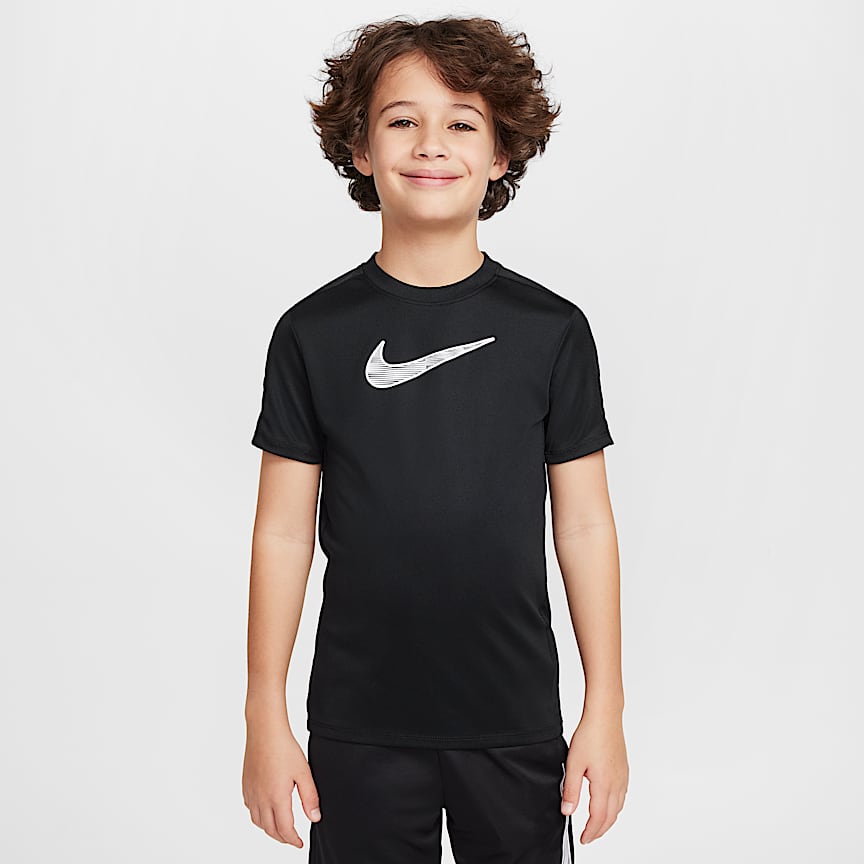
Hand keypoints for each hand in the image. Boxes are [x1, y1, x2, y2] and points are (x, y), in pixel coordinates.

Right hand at [242, 719, 320, 847]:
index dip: (293, 840)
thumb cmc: (284, 748)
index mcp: (276, 797)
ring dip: (269, 829)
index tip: (300, 843)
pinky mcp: (246, 785)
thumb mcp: (304, 772)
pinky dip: (258, 816)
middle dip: (282, 838)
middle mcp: (261, 798)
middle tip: (292, 839)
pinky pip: (250, 809)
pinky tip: (266, 810)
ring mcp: (251, 792)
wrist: (265, 730)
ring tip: (281, 828)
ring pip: (257, 821)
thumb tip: (315, 818)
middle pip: (270, 829)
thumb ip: (310, 797)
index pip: (284, 829)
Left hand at [560, 716, 627, 843]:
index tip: (584, 839)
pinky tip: (608, 803)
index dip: (591, 832)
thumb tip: (567, 811)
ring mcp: (623, 777)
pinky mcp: (624, 769)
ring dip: (608, 820)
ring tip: (597, 824)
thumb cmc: (590, 735)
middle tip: (589, 836)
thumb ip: (570, 790)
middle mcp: (617, 784)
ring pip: (618, 807)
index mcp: (604, 785)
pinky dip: (615, 807)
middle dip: (600, 830)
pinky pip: (622, 796)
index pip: (599, 818)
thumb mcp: (573, 764)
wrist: (605, 716)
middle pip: (611, 817)